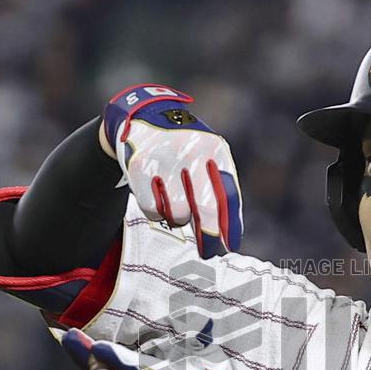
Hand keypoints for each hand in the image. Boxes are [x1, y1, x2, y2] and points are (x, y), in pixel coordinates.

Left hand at [61, 328, 265, 369]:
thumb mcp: (212, 364)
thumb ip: (197, 343)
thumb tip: (198, 319)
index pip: (134, 368)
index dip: (113, 357)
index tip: (95, 344)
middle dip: (85, 354)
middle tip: (65, 333)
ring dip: (85, 362)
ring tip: (68, 341)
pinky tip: (86, 365)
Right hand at [101, 84, 243, 258]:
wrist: (144, 117)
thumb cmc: (185, 149)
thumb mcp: (208, 157)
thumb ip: (220, 190)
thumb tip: (229, 238)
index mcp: (215, 150)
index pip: (227, 195)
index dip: (230, 226)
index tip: (230, 247)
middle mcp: (191, 152)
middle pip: (205, 208)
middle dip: (209, 237)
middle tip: (209, 252)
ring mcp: (164, 159)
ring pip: (177, 214)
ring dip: (178, 218)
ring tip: (176, 203)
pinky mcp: (140, 167)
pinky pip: (153, 210)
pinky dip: (158, 212)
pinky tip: (160, 199)